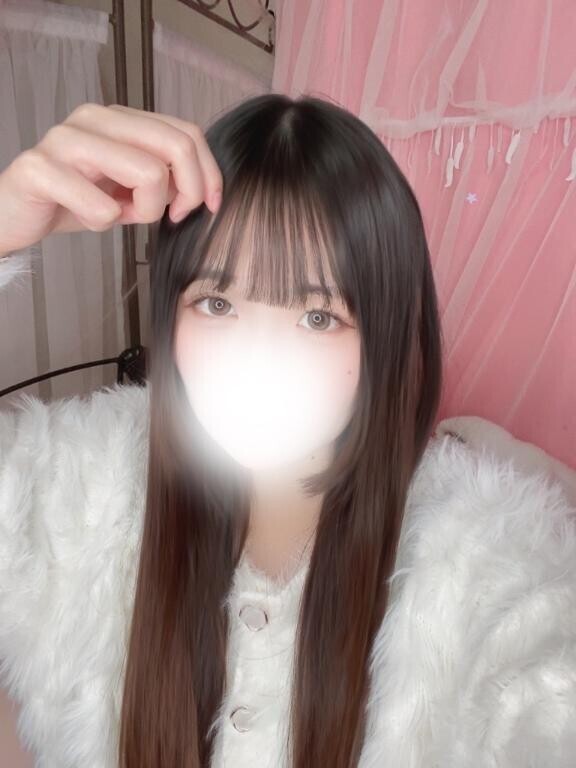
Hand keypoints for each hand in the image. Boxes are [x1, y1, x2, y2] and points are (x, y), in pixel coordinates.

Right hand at [0, 102, 222, 255]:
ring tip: (118, 215)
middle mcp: (94, 118)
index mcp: (119, 119)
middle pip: (175, 146)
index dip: (210, 174)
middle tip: (171, 217)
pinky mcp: (40, 168)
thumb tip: (200, 189)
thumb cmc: (75, 201)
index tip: (209, 206)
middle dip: (187, 193)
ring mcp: (65, 139)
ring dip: (143, 211)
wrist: (15, 215)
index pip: (187, 133)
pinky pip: (102, 208)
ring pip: (147, 173)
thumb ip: (163, 179)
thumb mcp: (130, 191)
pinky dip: (102, 223)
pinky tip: (83, 217)